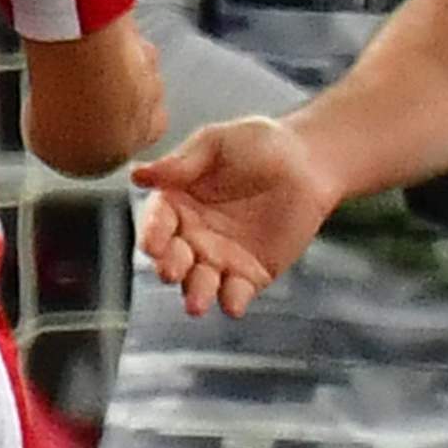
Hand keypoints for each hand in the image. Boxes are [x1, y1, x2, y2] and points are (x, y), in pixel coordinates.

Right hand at [133, 116, 342, 319]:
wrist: (309, 162)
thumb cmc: (259, 145)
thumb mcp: (216, 142)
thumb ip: (181, 162)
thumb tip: (138, 173)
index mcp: (176, 203)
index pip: (156, 222)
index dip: (152, 234)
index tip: (153, 243)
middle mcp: (191, 235)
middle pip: (173, 259)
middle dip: (170, 268)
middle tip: (172, 272)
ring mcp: (220, 258)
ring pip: (200, 282)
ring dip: (196, 294)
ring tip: (196, 303)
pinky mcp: (251, 274)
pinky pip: (237, 292)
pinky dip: (233, 302)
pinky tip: (233, 305)